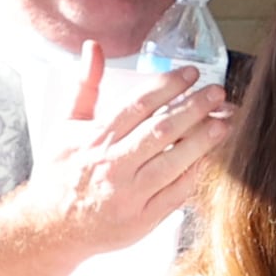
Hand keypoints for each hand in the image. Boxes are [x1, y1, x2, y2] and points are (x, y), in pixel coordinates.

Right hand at [19, 49, 232, 256]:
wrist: (51, 227)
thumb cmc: (59, 173)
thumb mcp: (65, 125)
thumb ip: (85, 86)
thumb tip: (94, 48)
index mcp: (95, 139)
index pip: (138, 105)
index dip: (168, 86)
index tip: (192, 73)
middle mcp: (113, 165)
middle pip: (161, 130)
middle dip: (194, 108)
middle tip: (217, 92)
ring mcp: (130, 194)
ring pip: (174, 162)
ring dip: (203, 140)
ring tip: (225, 121)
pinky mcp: (143, 219)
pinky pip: (176, 193)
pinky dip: (195, 173)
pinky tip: (210, 157)